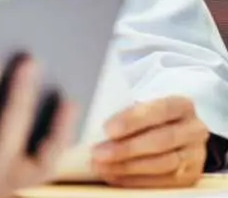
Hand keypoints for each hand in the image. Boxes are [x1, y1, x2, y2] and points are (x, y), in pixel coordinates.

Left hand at [92, 96, 207, 187]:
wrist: (172, 133)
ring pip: (163, 164)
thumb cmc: (147, 117)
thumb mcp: (139, 106)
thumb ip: (122, 111)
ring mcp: (195, 155)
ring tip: (102, 167)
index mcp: (182, 106)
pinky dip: (136, 180)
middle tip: (98, 153)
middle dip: (127, 148)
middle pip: (162, 140)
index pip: (160, 110)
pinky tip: (114, 176)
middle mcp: (194, 130)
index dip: (133, 120)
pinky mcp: (190, 176)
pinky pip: (164, 182)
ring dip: (128, 167)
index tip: (108, 129)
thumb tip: (92, 124)